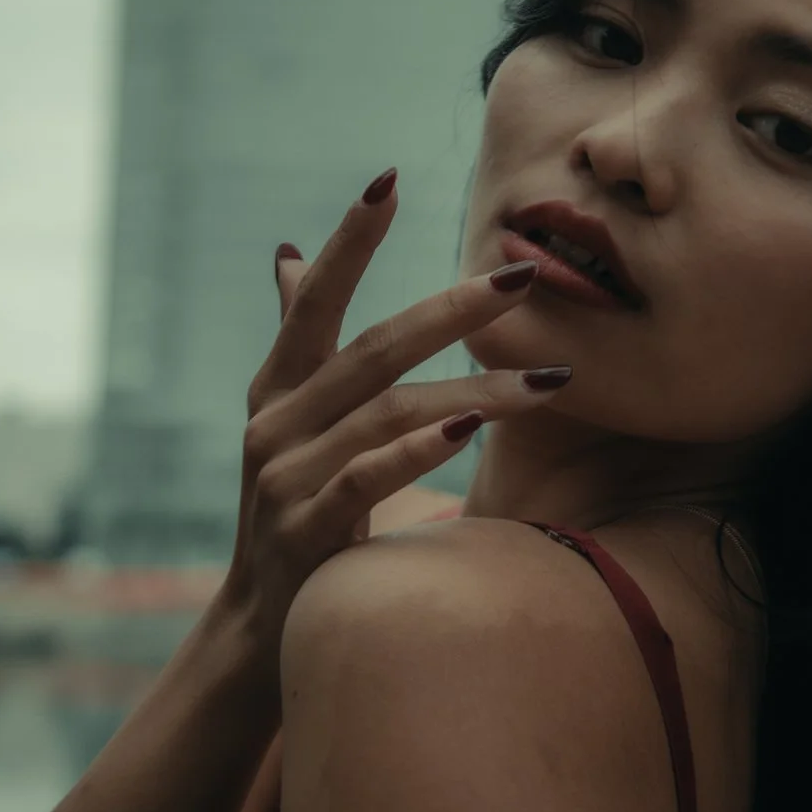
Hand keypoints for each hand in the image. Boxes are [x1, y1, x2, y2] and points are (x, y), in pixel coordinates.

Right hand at [215, 171, 565, 676]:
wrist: (262, 631)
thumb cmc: (299, 512)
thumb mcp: (295, 423)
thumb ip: (301, 340)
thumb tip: (291, 254)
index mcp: (279, 389)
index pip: (315, 302)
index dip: (350, 242)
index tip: (388, 180)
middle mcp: (276, 423)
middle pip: (373, 349)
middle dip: (452, 309)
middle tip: (522, 278)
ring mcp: (285, 477)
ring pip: (388, 413)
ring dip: (475, 389)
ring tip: (550, 380)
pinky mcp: (304, 528)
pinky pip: (366, 477)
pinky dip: (419, 450)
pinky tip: (470, 430)